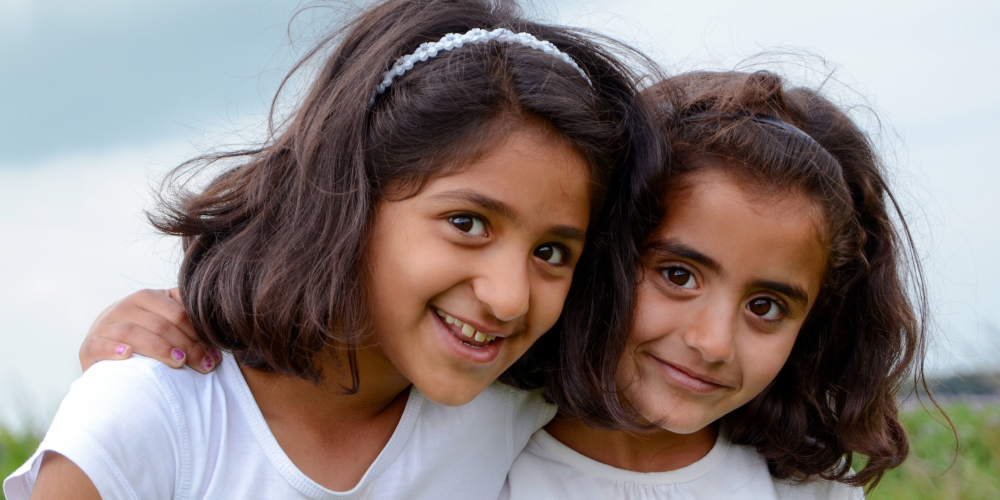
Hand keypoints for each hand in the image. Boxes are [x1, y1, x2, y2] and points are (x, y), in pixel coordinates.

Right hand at [79, 288, 219, 372]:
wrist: (107, 348)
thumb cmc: (147, 335)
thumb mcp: (166, 319)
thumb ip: (187, 313)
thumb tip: (219, 319)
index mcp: (146, 297)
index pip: (177, 313)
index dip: (198, 334)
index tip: (215, 354)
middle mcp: (123, 307)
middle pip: (160, 325)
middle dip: (187, 346)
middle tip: (206, 365)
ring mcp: (103, 325)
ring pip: (133, 332)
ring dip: (158, 348)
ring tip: (179, 362)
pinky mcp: (88, 346)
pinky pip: (99, 345)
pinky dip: (113, 349)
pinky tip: (128, 356)